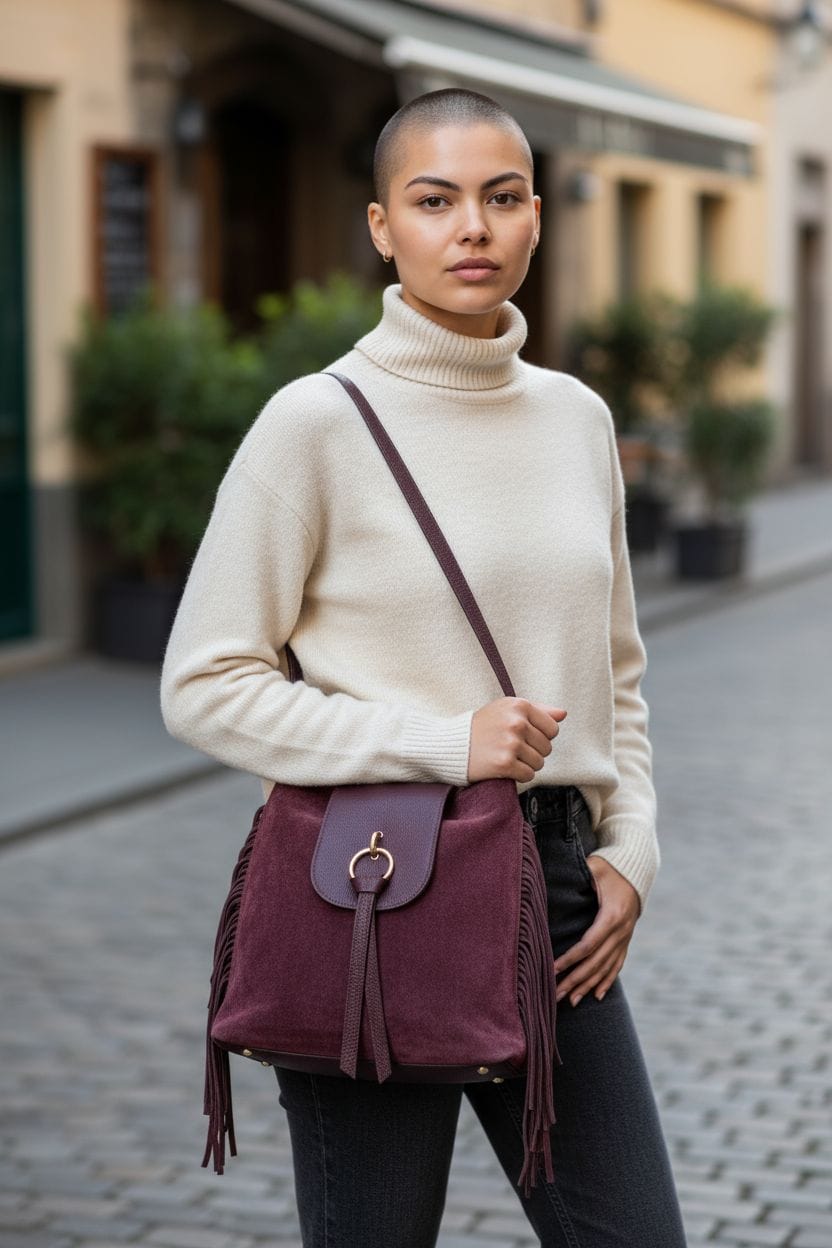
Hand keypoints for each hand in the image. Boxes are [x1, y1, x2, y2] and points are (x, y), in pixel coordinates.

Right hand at [467, 698, 566, 782]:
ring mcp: (511, 744)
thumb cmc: (482, 726)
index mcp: (520, 706)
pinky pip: (528, 775)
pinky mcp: (504, 764)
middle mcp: (517, 723)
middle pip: (547, 747)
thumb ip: (538, 710)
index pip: (553, 728)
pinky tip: (505, 767)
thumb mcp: (507, 709)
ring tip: (508, 757)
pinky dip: (519, 775)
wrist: (451, 744)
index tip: (524, 737)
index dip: (541, 736)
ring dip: (526, 764)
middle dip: (533, 751)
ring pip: (539, 763)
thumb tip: (563, 714)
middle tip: (512, 748)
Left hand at [552, 857, 640, 1006]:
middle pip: (596, 962)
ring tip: (572, 1001)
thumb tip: (556, 879)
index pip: (588, 945)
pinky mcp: (626, 939)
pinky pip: (617, 964)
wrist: (637, 870)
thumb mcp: (594, 867)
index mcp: (611, 916)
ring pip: (606, 968)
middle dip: (576, 980)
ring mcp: (626, 937)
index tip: (553, 970)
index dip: (570, 959)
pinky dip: (607, 980)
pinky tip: (597, 995)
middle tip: (557, 995)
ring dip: (588, 986)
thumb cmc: (610, 867)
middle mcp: (621, 931)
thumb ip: (580, 876)